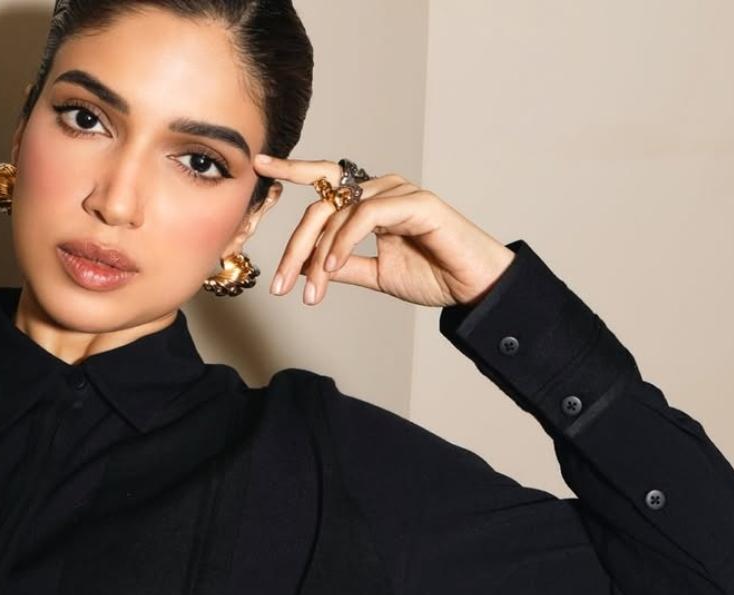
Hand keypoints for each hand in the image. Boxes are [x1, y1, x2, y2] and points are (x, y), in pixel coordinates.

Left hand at [251, 154, 515, 307]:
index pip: (325, 179)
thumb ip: (344, 266)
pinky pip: (366, 216)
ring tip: (312, 290)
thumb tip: (308, 266)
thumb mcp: (375, 274)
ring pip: (339, 213)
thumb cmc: (433, 275)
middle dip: (296, 246)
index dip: (293, 169)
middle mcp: (382, 189)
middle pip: (322, 205)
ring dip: (319, 255)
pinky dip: (344, 241)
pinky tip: (333, 267)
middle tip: (281, 284)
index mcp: (370, 201)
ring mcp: (399, 192)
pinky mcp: (416, 202)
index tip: (261, 164)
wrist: (473, 288)